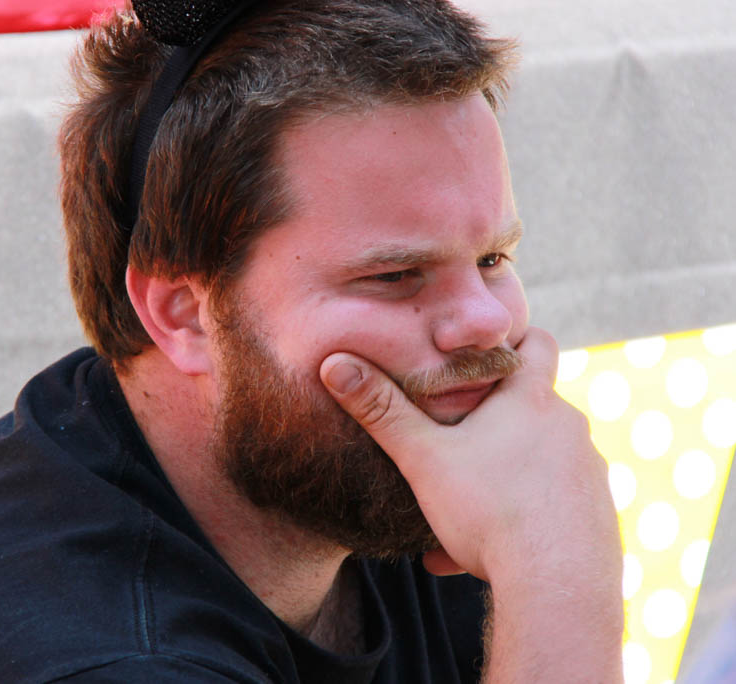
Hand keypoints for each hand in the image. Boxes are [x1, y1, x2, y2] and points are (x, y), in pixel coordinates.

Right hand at [320, 327, 623, 679]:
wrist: (556, 589)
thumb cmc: (489, 512)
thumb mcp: (422, 458)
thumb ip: (380, 410)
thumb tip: (334, 364)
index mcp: (531, 399)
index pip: (537, 342)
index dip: (513, 341)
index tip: (481, 358)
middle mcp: (570, 428)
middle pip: (532, 404)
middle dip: (494, 419)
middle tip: (454, 438)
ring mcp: (590, 472)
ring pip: (538, 460)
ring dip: (502, 475)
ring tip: (458, 510)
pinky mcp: (597, 515)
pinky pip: (551, 504)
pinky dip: (520, 516)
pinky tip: (482, 553)